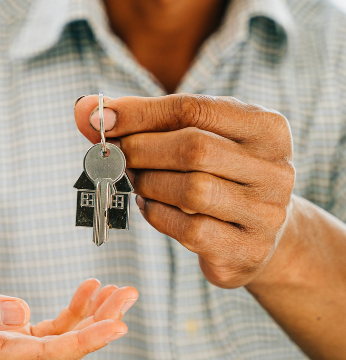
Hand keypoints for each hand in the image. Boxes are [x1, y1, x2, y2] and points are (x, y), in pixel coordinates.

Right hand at [0, 272, 137, 359]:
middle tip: (128, 296)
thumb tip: (20, 311)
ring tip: (119, 291)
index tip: (116, 324)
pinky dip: (73, 311)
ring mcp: (7, 350)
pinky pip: (51, 329)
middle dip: (98, 324)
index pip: (45, 354)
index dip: (84, 340)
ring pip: (62, 340)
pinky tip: (88, 290)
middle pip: (63, 350)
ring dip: (92, 316)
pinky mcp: (9, 336)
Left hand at [74, 94, 295, 288]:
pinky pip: (189, 229)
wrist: (260, 234)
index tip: (102, 119)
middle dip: (142, 150)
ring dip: (148, 183)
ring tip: (137, 180)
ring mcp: (266, 213)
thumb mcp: (192, 136)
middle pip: (194, 148)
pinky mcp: (246, 250)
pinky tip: (150, 205)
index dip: (141, 113)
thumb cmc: (216, 172)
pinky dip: (157, 215)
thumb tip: (83, 111)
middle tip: (118, 155)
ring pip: (191, 190)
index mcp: (267, 127)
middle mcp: (277, 168)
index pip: (194, 108)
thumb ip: (140, 119)